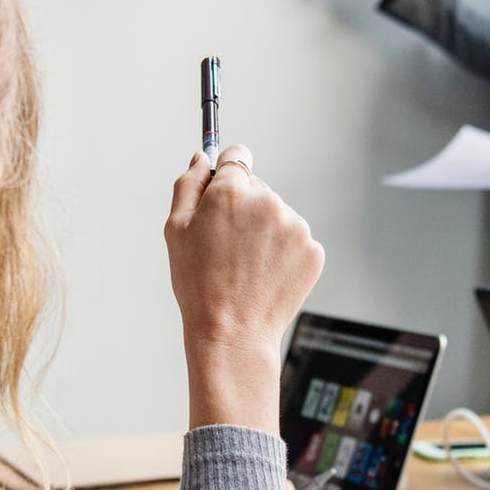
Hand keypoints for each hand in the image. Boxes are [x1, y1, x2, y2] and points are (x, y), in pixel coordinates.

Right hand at [166, 146, 324, 431]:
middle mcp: (269, 201)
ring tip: (245, 267)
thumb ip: (188, 185)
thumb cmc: (198, 284)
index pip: (237, 156)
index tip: (224, 190)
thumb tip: (201, 158)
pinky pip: (295, 242)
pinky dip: (283, 255)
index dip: (227, 174)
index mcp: (232, 191)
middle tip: (226, 247)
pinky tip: (264, 276)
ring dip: (265, 233)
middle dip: (243, 209)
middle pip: (257, 190)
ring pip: (277, 217)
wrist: (233, 333)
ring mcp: (296, 226)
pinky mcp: (313, 251)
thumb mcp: (176, 230)